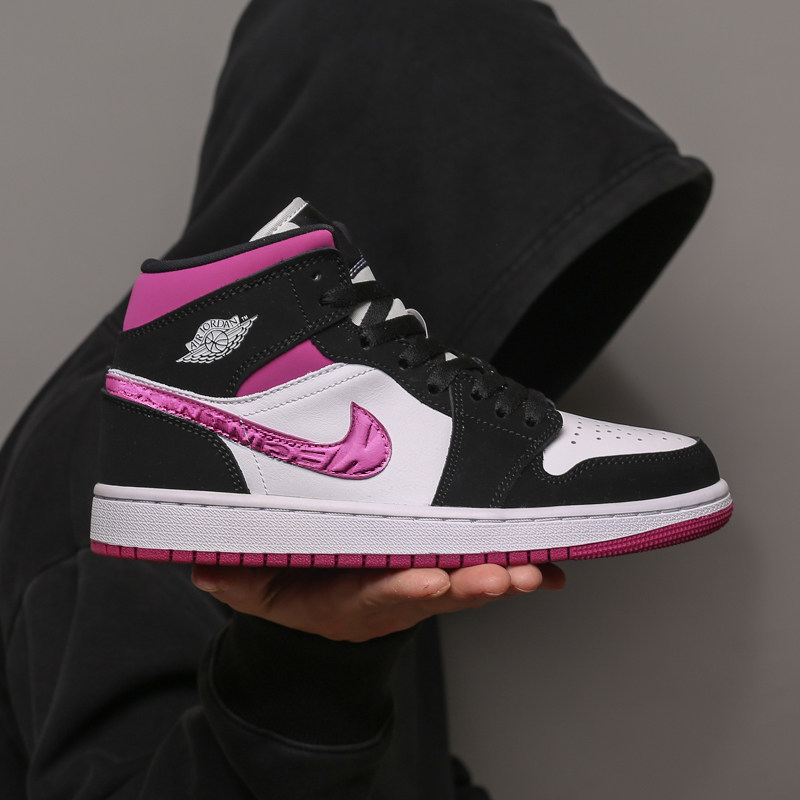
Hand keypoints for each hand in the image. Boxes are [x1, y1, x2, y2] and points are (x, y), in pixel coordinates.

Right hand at [192, 561, 564, 641]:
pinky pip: (481, 566)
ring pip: (467, 578)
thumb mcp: (253, 588)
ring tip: (537, 566)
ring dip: (505, 573)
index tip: (429, 581)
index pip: (377, 595)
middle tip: (508, 573)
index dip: (403, 590)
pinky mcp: (437, 566)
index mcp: (349, 600)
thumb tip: (204, 564)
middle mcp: (392, 595)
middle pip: (437, 590)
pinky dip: (517, 568)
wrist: (320, 604)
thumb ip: (234, 577)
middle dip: (474, 582)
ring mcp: (419, 582)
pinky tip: (549, 565)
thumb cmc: (293, 591)